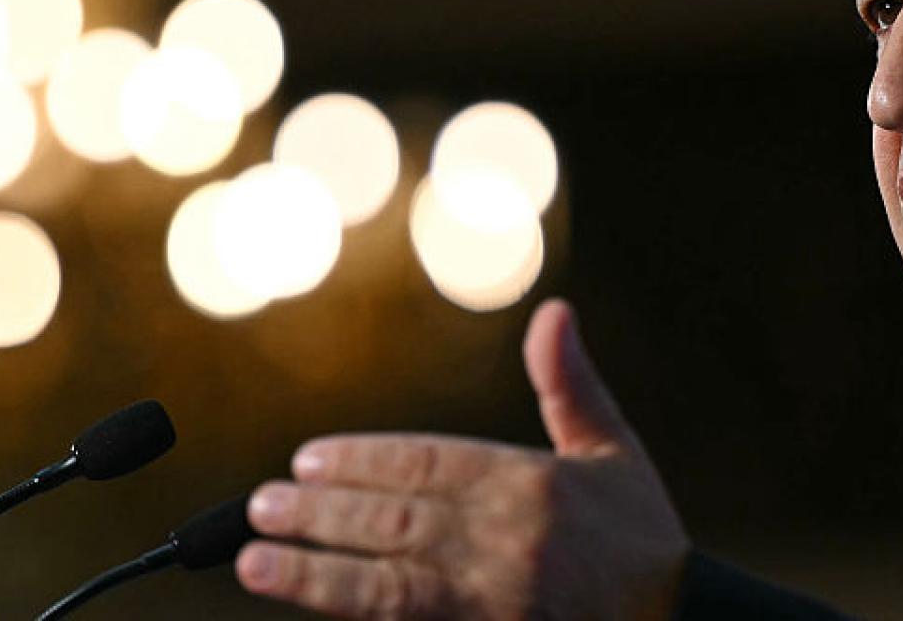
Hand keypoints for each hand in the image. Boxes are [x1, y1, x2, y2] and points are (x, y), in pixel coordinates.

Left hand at [235, 298, 690, 618]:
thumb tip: (553, 313)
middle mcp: (508, 545)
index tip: (307, 457)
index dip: (362, 461)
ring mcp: (495, 605)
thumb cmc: (643, 540)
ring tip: (258, 562)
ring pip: (389, 587)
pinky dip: (362, 619)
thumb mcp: (612, 454)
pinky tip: (318, 611)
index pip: (427, 465)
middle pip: (396, 524)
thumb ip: (570, 386)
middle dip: (322, 515)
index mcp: (532, 487)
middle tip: (259, 507)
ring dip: (317, 574)